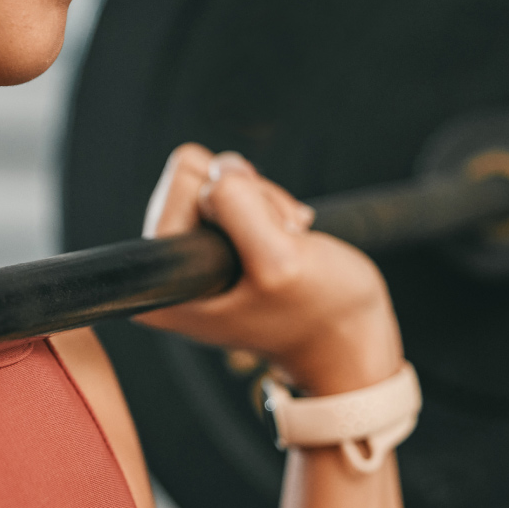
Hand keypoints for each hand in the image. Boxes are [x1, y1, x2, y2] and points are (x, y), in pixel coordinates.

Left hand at [138, 144, 404, 394]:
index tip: (260, 251)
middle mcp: (164, 267)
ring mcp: (188, 253)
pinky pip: (235, 191)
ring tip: (283, 248)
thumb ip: (240, 206)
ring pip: (220, 181)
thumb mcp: (280, 261)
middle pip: (199, 178)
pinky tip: (283, 242)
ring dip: (265, 207)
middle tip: (278, 247)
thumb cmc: (320, 313)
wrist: (347, 340)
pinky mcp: (213, 241)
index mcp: (162, 283)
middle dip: (251, 203)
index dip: (238, 203)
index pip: (184, 184)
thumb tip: (220, 167)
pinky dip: (269, 210)